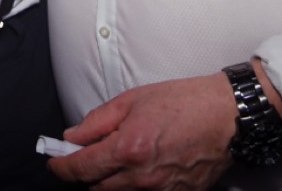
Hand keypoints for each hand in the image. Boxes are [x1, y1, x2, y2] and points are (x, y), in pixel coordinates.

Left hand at [48, 73, 237, 189]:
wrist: (226, 116)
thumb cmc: (183, 103)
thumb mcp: (132, 100)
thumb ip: (97, 122)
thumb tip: (72, 138)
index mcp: (128, 149)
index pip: (81, 169)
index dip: (61, 167)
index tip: (55, 162)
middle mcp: (142, 177)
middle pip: (96, 188)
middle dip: (85, 174)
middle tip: (86, 156)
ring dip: (109, 182)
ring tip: (117, 159)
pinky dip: (134, 186)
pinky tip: (139, 169)